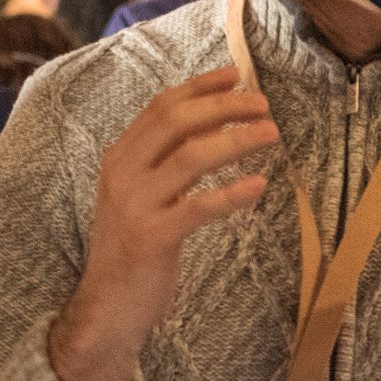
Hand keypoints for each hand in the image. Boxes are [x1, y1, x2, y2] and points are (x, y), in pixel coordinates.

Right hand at [49, 67, 276, 380]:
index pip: (161, 106)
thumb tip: (212, 125)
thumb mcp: (140, 196)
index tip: (236, 75)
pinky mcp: (154, 236)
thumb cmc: (134, 249)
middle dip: (225, 107)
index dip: (200, 87)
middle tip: (264, 104)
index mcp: (119, 157)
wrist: (108, 305)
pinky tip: (259, 186)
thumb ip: (164, 162)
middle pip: (178, 121)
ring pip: (192, 156)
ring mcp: (136, 204)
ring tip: (272, 135)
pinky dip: (232, 194)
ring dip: (237, 140)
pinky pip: (199, 207)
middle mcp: (123, 173)